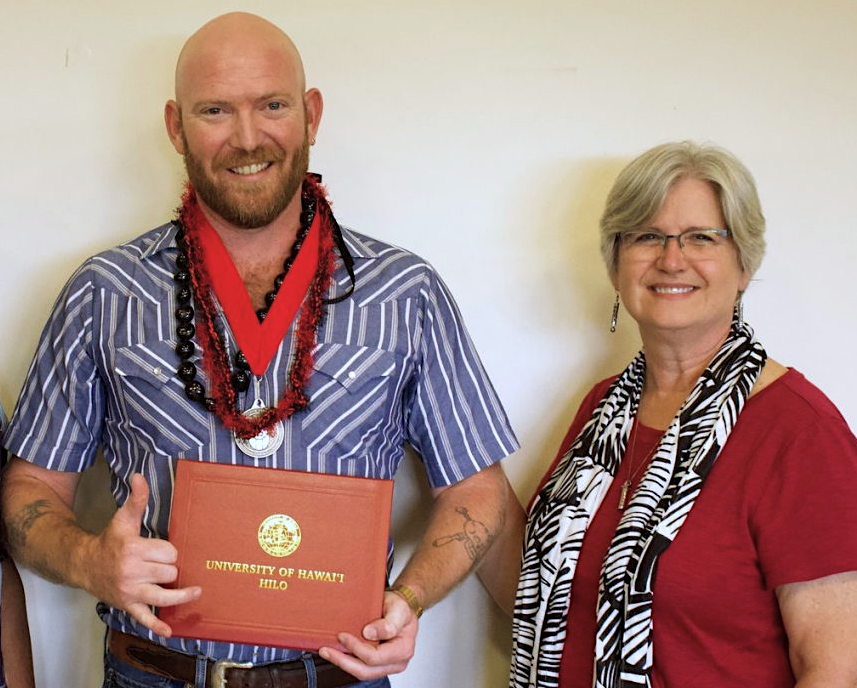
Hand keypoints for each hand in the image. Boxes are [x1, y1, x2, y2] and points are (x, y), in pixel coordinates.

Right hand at [83, 473, 200, 636]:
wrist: (85, 564)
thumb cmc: (110, 541)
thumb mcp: (124, 518)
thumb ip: (137, 499)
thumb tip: (139, 475)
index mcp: (134, 549)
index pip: (168, 553)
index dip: (169, 552)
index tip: (163, 550)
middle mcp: (132, 572)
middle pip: (169, 573)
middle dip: (171, 569)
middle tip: (163, 565)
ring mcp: (130, 591)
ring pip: (163, 596)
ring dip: (181, 596)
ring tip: (196, 592)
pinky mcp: (127, 605)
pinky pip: (144, 617)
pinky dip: (156, 625)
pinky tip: (170, 631)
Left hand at [318, 590, 417, 679]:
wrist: (401, 607)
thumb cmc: (400, 607)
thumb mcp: (399, 609)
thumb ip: (388, 622)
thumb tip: (369, 633)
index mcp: (403, 649)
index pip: (375, 656)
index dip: (356, 648)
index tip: (342, 636)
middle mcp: (397, 662)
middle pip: (366, 671)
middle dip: (343, 661)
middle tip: (327, 650)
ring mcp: (387, 665)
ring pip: (362, 672)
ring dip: (342, 663)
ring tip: (327, 652)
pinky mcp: (378, 665)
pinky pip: (361, 668)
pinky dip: (347, 661)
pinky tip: (336, 653)